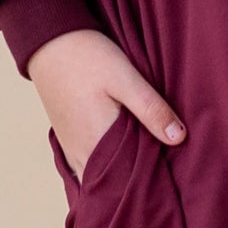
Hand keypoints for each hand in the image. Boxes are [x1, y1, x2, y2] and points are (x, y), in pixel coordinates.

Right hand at [31, 26, 184, 184]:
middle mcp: (83, 154)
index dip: (153, 183)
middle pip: (116, 184)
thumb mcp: (126, 78)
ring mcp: (72, 150)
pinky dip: (106, 172)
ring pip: (101, 179)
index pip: (131, 180)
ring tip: (149, 175)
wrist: (49, 43)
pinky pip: (89, 169)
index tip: (175, 183)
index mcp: (99, 143)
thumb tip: (179, 138)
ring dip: (122, 180)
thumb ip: (151, 109)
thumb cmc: (88, 57)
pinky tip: (123, 165)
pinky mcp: (68, 143)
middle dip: (139, 185)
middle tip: (167, 183)